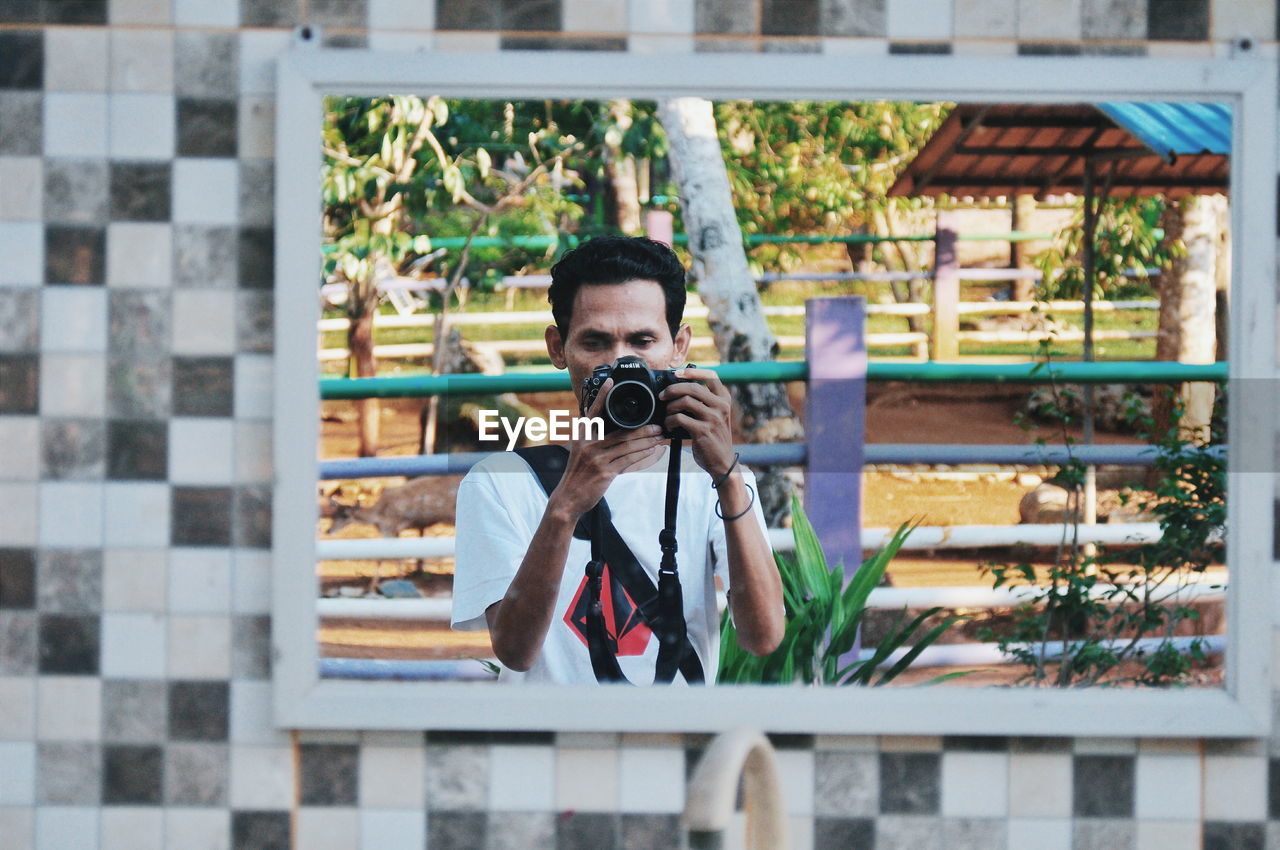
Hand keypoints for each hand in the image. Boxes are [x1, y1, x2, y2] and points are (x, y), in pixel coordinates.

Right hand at [549, 378, 666, 518]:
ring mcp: (596, 458)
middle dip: (643, 428)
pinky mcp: (604, 472)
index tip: (611, 381)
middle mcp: (588, 444)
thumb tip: (596, 415)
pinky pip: (628, 461)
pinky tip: (652, 451)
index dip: (602, 395)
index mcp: (581, 436)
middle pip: (621, 431)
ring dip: (647, 441)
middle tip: (658, 425)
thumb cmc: (577, 474)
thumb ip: (590, 435)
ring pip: (627, 446)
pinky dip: (642, 455)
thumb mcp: (579, 450)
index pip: (593, 411)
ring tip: (659, 437)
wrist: (569, 498)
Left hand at [660, 367, 736, 479]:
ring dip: (670, 407)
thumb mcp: (715, 417)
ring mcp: (713, 418)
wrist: (723, 462)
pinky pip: (680, 418)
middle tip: (662, 396)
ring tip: (666, 415)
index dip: (693, 371)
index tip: (677, 373)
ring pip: (685, 401)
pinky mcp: (703, 430)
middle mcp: (721, 406)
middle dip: (673, 389)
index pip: (711, 376)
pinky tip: (669, 426)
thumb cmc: (714, 438)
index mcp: (724, 399)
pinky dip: (670, 421)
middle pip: (693, 387)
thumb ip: (703, 403)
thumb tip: (677, 391)